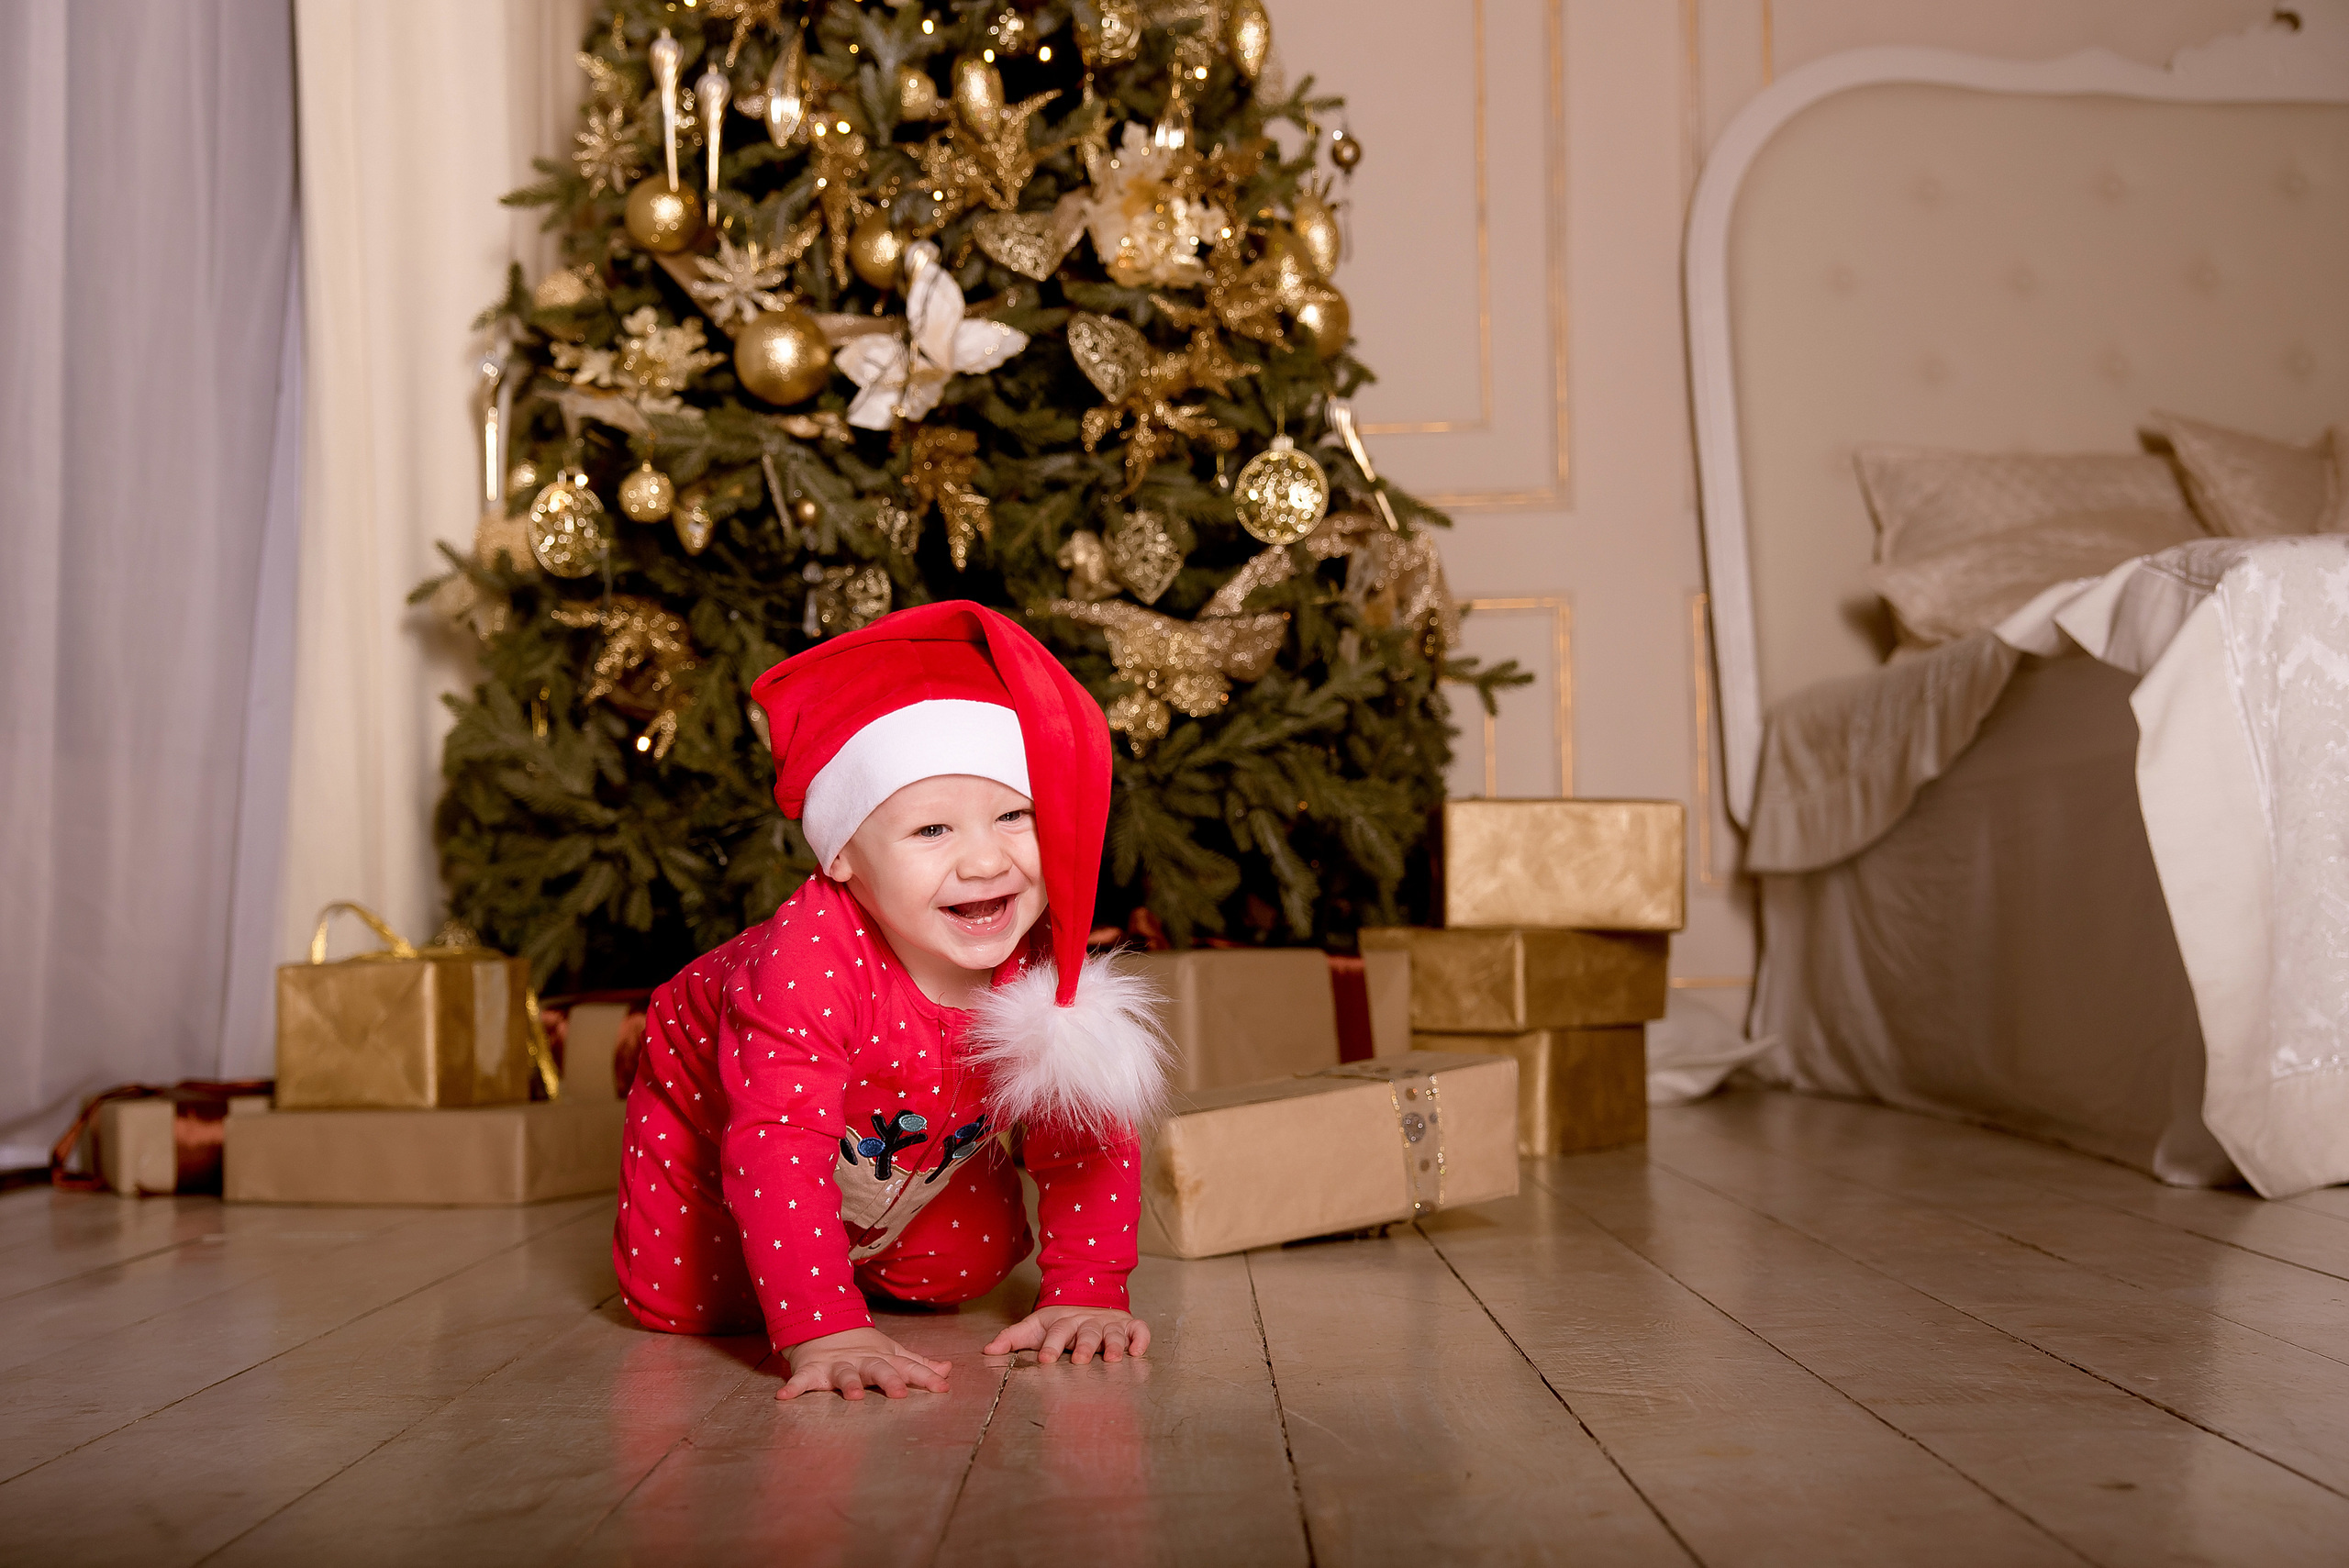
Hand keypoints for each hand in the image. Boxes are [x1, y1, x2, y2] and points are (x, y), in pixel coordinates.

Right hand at [777, 1327, 951, 1401]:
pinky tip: (784, 1396)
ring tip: (854, 1397)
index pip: (909, 1367)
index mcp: (884, 1359)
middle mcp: (863, 1362)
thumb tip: (948, 1369)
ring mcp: (837, 1365)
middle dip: (890, 1380)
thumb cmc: (864, 1349)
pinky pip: (801, 1380)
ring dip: (849, 1385)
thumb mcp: (892, 1355)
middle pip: (879, 1369)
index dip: (926, 1377)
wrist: (823, 1327)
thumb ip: (918, 1365)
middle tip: (900, 1393)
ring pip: (844, 1375)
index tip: (943, 1388)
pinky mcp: (811, 1370)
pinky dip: (793, 1387)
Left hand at [983, 1304, 1150, 1365]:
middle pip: (1085, 1334)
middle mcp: (1087, 1323)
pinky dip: (1140, 1339)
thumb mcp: (1034, 1326)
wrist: (1087, 1297)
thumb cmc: (1059, 1322)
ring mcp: (1109, 1324)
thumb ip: (1012, 1338)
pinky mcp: (1128, 1325)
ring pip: (1112, 1333)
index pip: (1056, 1333)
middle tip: (1079, 1360)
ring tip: (1112, 1358)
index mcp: (1063, 1323)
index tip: (1045, 1360)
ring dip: (1113, 1344)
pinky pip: (1139, 1330)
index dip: (1051, 1346)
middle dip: (1083, 1346)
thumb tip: (987, 1350)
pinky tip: (1137, 1351)